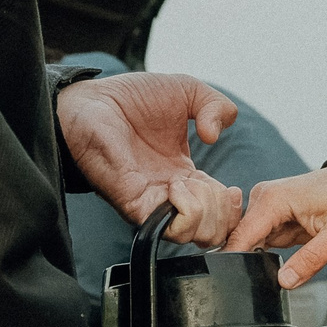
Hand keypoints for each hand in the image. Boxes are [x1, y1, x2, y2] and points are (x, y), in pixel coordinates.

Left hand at [57, 72, 242, 245]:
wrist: (93, 100)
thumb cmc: (132, 97)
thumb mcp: (189, 91)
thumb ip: (217, 106)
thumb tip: (215, 136)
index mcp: (185, 175)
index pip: (218, 212)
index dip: (232, 208)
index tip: (233, 190)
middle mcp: (170, 194)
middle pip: (212, 233)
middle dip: (223, 213)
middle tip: (211, 186)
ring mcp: (153, 201)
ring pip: (194, 236)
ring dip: (206, 210)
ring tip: (189, 182)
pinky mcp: (135, 204)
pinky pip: (168, 226)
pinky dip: (186, 209)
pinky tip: (177, 184)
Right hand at [226, 158, 326, 288]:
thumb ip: (311, 260)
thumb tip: (284, 281)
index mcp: (273, 199)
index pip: (239, 237)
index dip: (235, 263)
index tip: (238, 284)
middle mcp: (265, 198)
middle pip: (242, 241)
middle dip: (254, 261)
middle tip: (285, 271)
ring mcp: (269, 206)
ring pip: (252, 243)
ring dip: (266, 256)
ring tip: (298, 251)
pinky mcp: (275, 215)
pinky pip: (264, 240)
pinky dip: (275, 251)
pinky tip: (295, 247)